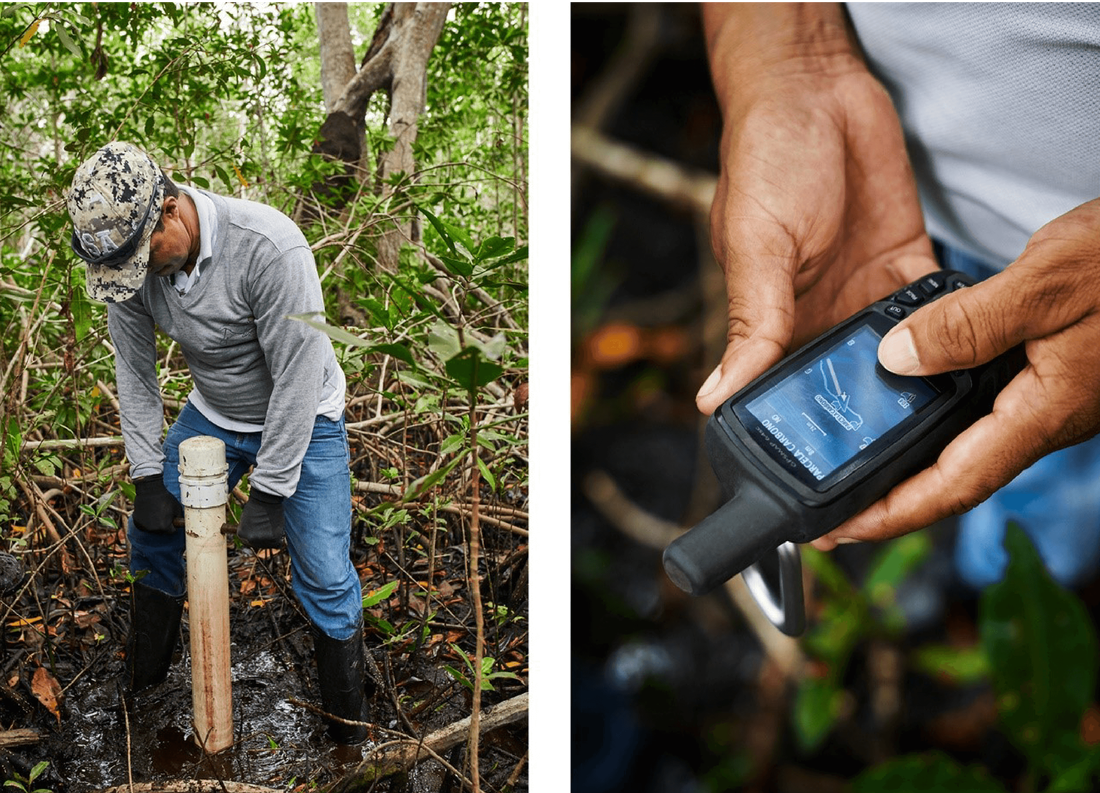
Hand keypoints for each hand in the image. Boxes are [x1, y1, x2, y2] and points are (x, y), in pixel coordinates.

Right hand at [132, 474, 181, 533]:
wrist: (150, 491)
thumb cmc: (165, 498)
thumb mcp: (177, 508)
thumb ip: (179, 518)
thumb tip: (179, 523)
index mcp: (164, 527)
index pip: (172, 531)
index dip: (173, 525)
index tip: (172, 519)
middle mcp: (153, 529)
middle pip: (161, 531)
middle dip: (164, 524)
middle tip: (163, 514)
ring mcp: (144, 526)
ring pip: (152, 529)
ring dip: (154, 524)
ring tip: (155, 512)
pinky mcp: (137, 523)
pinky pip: (144, 525)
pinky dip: (146, 521)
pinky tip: (148, 513)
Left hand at [237, 488, 285, 548]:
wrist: (266, 499)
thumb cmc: (257, 505)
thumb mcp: (247, 519)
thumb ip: (249, 529)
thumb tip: (255, 535)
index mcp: (241, 534)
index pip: (249, 541)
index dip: (256, 535)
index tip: (261, 530)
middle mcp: (250, 539)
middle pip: (258, 544)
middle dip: (264, 538)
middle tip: (268, 528)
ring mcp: (261, 540)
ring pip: (269, 545)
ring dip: (271, 538)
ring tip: (272, 526)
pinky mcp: (273, 538)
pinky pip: (277, 543)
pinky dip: (279, 537)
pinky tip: (277, 529)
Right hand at [697, 5, 937, 414]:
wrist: (816, 89)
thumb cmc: (766, 161)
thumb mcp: (755, 247)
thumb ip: (752, 321)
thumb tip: (712, 398)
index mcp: (770, 318)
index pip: (785, 387)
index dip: (807, 420)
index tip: (832, 455)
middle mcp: (818, 312)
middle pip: (847, 378)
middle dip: (870, 405)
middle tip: (895, 436)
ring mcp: (863, 289)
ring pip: (897, 351)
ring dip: (915, 370)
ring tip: (933, 396)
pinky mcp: (904, 261)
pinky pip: (931, 305)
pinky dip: (949, 321)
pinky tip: (963, 342)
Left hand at [813, 198, 1099, 549]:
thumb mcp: (1047, 282)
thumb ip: (971, 323)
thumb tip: (895, 357)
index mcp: (1043, 410)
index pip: (955, 485)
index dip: (894, 515)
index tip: (841, 532)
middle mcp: (1043, 416)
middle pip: (954, 475)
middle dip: (893, 498)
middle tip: (833, 504)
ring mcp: (1048, 398)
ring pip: (967, 443)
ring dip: (912, 458)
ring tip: (856, 460)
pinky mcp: (1048, 373)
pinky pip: (982, 407)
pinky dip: (937, 414)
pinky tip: (907, 397)